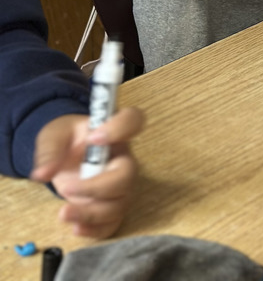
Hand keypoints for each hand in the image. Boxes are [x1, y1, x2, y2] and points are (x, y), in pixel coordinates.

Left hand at [31, 106, 144, 238]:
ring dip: (92, 213)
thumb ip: (49, 151)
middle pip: (127, 174)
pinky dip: (96, 230)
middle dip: (98, 187)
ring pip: (119, 203)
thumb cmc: (66, 140)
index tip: (93, 138)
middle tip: (67, 189)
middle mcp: (122, 159)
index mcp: (113, 133)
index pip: (132, 120)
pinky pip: (112, 223)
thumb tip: (43, 174)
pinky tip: (76, 228)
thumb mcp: (53, 136)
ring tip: (63, 213)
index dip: (119, 129)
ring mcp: (120, 186)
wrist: (64, 157)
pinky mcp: (111, 207)